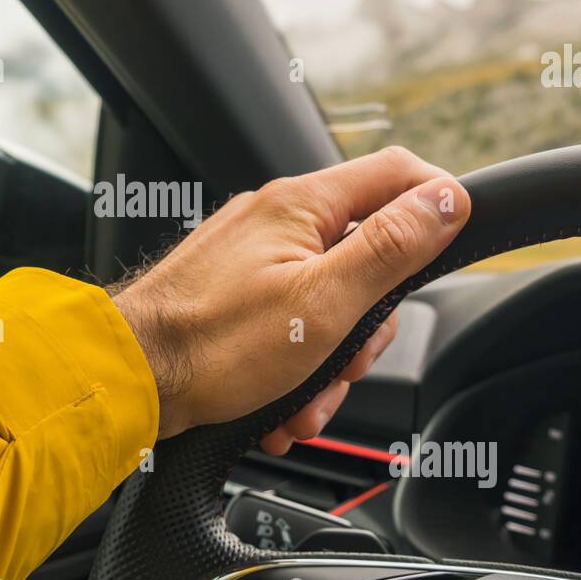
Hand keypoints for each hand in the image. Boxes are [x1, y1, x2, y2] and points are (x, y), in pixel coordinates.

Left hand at [110, 146, 469, 448]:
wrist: (128, 380)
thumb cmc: (211, 342)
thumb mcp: (323, 302)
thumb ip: (388, 248)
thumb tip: (447, 201)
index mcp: (301, 205)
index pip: (396, 173)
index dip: (438, 204)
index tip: (452, 249)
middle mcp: (276, 220)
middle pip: (367, 255)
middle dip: (368, 326)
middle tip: (348, 362)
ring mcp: (252, 258)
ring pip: (329, 303)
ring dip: (328, 365)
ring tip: (304, 402)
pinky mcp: (233, 297)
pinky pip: (290, 326)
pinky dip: (294, 371)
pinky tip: (279, 407)